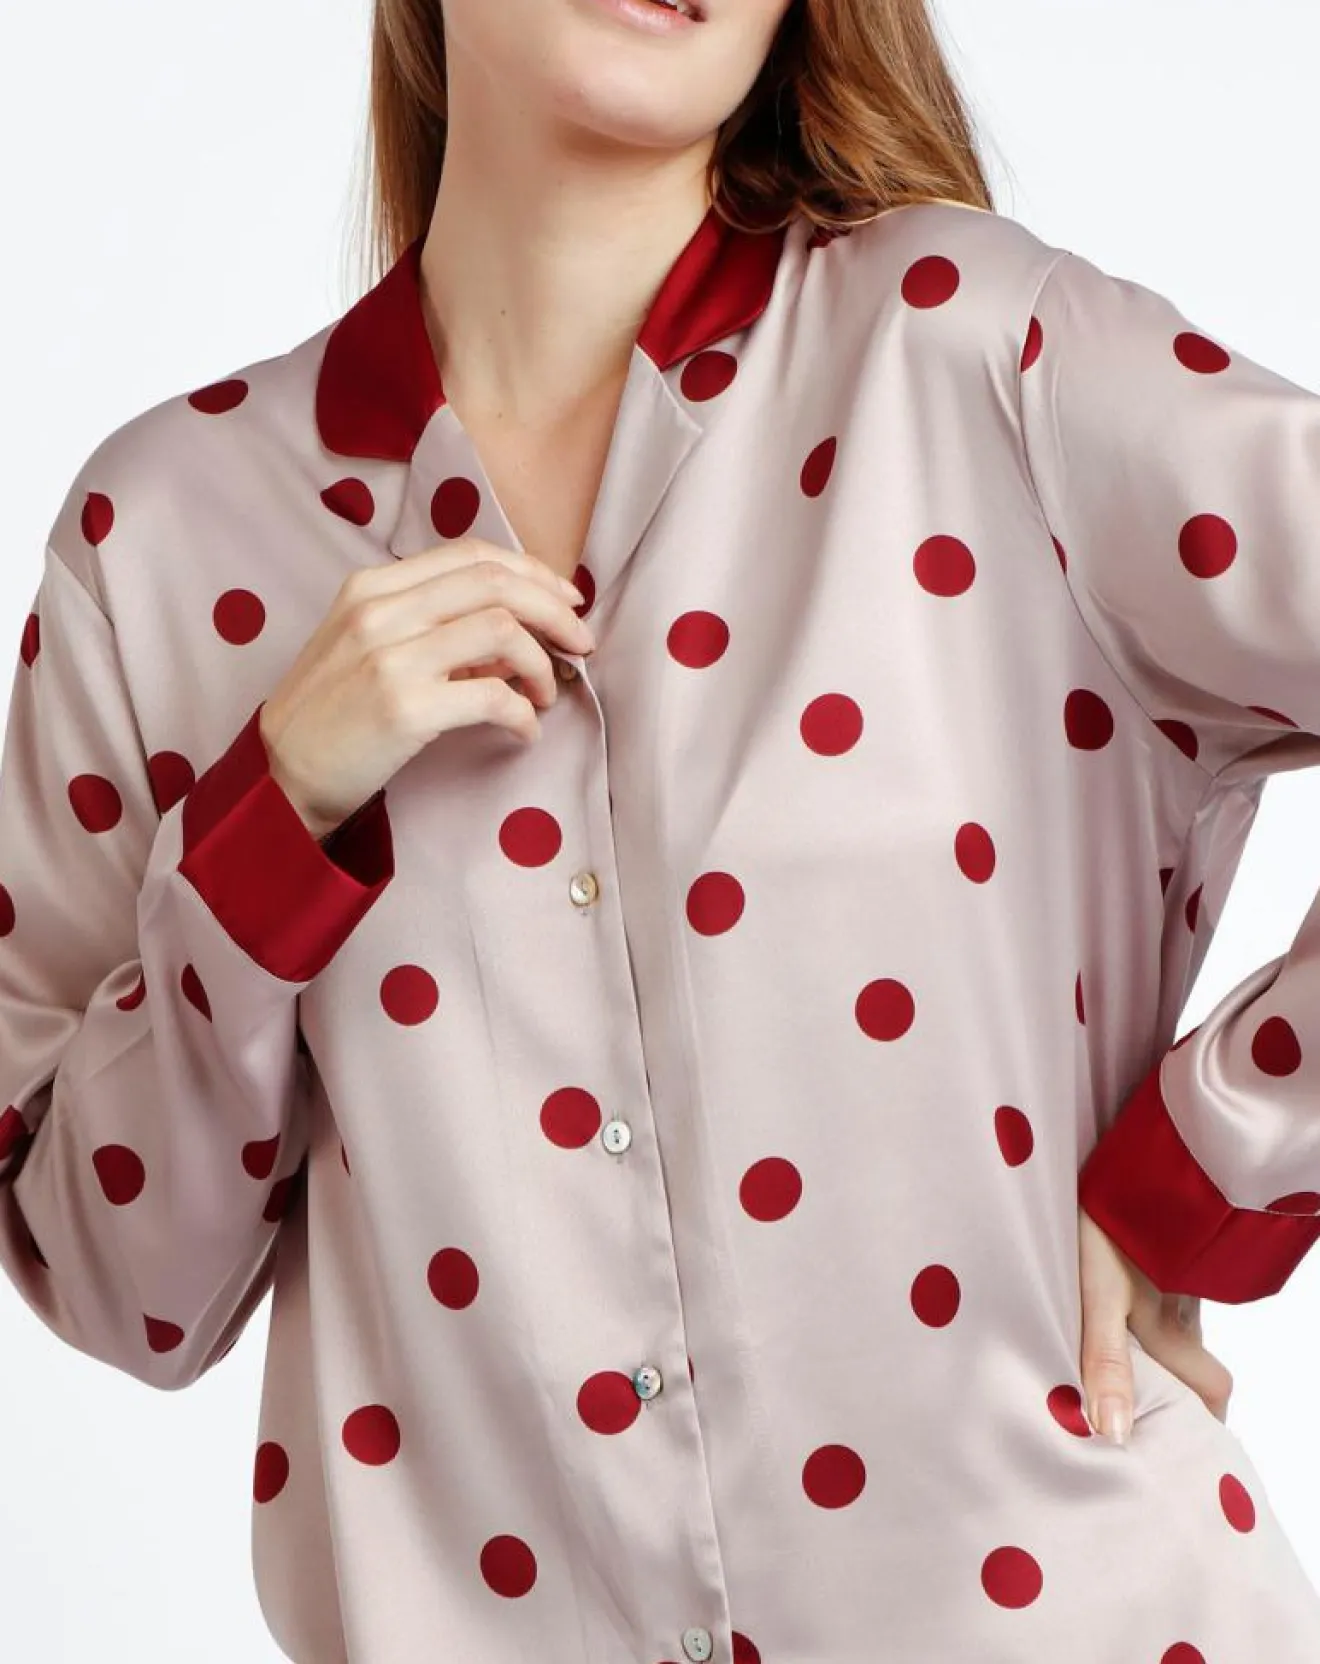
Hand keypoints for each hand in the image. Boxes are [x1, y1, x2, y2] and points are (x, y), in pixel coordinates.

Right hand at [258, 539, 595, 839]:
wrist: (284, 775)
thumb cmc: (334, 714)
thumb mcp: (367, 645)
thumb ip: (428, 623)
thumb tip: (513, 627)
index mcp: (371, 587)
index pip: (471, 555)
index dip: (532, 572)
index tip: (564, 601)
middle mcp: (380, 611)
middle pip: (495, 583)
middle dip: (554, 611)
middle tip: (580, 643)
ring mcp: (391, 657)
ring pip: (503, 630)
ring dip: (542, 664)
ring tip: (544, 695)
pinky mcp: (405, 708)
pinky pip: (494, 696)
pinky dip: (525, 714)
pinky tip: (524, 731)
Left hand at [1078, 1202, 1233, 1444]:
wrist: (1135, 1157)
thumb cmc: (1112, 1227)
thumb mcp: (1099, 1297)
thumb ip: (1106, 1363)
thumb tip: (1114, 1434)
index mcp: (1173, 1330)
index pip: (1211, 1390)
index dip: (1206, 1420)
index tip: (1187, 1446)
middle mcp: (1186, 1308)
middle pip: (1198, 1361)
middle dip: (1183, 1389)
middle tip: (1147, 1411)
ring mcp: (1180, 1275)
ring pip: (1182, 1325)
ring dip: (1160, 1346)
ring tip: (1116, 1361)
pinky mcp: (1165, 1248)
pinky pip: (1167, 1290)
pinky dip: (1150, 1307)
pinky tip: (1115, 1301)